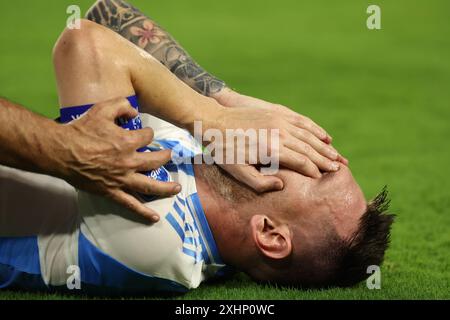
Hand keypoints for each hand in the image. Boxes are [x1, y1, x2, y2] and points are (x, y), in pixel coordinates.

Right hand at [53, 98, 180, 220]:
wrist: (61, 152)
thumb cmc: (81, 130)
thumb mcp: (102, 109)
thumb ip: (122, 106)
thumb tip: (135, 113)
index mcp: (128, 142)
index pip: (148, 137)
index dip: (148, 133)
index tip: (144, 133)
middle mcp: (129, 162)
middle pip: (156, 160)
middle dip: (165, 157)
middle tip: (168, 156)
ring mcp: (122, 179)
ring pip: (150, 185)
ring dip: (166, 188)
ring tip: (176, 188)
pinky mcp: (112, 191)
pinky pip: (131, 204)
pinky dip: (143, 212)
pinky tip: (155, 218)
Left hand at [208, 89, 347, 191]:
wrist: (214, 121)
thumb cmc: (224, 151)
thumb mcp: (237, 172)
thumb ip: (260, 183)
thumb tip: (282, 184)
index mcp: (272, 150)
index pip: (301, 162)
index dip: (315, 170)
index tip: (323, 178)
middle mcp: (280, 134)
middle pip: (309, 149)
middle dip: (325, 160)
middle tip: (339, 168)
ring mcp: (279, 121)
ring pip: (309, 135)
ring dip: (324, 146)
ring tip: (336, 155)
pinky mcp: (276, 113)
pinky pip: (301, 121)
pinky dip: (315, 129)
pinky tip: (324, 135)